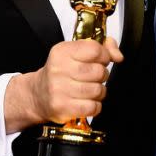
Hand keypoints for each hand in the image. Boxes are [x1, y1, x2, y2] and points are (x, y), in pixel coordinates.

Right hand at [5, 37, 122, 132]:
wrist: (37, 95)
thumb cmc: (60, 72)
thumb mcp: (76, 53)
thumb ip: (102, 47)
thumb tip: (118, 56)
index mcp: (62, 52)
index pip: (95, 50)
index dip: (104, 56)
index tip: (100, 60)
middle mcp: (59, 69)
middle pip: (99, 71)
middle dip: (101, 75)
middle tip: (93, 77)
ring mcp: (59, 90)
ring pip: (98, 90)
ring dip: (98, 91)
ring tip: (89, 90)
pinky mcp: (62, 108)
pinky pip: (93, 107)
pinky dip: (95, 106)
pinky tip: (86, 101)